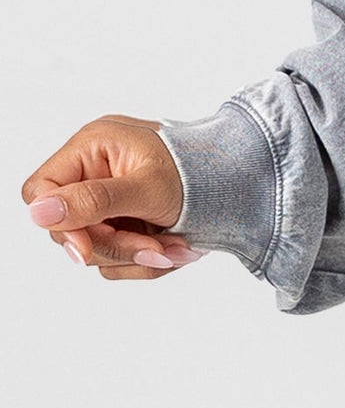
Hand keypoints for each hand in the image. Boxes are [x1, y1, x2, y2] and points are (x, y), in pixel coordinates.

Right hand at [21, 115, 197, 281]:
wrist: (243, 184)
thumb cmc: (201, 173)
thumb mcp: (149, 188)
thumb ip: (95, 200)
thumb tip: (40, 211)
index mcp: (92, 147)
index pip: (40, 190)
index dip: (58, 223)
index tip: (84, 249)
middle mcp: (94, 172)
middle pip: (69, 229)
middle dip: (115, 246)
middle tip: (157, 249)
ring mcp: (109, 202)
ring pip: (96, 251)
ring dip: (138, 257)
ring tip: (179, 246)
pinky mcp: (124, 224)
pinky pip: (119, 259)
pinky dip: (150, 260)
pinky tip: (178, 246)